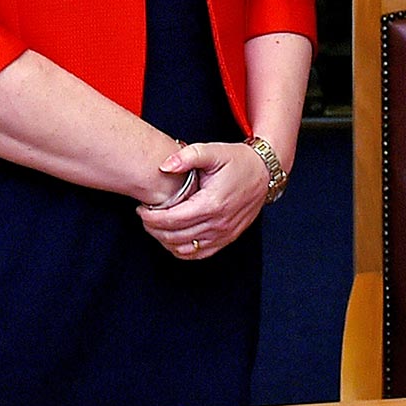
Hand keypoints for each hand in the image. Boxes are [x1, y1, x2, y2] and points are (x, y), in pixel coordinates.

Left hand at [137, 139, 270, 259]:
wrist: (264, 172)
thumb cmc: (238, 161)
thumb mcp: (213, 151)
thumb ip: (187, 156)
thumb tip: (164, 166)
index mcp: (212, 203)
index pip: (172, 220)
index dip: (151, 218)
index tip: (141, 209)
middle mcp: (219, 223)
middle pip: (175, 236)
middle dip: (153, 229)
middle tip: (145, 217)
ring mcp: (224, 234)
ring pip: (185, 249)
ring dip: (165, 240)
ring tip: (156, 226)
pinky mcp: (228, 238)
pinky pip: (199, 254)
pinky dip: (182, 250)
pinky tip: (173, 237)